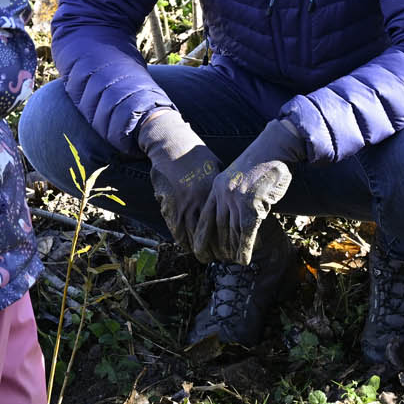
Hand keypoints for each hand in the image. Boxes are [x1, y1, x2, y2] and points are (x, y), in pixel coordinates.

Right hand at [137, 111, 221, 255]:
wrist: (172, 145)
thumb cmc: (197, 156)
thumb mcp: (216, 170)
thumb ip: (220, 188)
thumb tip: (233, 201)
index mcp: (213, 191)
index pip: (223, 222)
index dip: (229, 237)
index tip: (234, 247)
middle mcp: (198, 199)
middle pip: (208, 232)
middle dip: (215, 248)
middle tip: (221, 258)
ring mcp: (182, 202)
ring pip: (191, 233)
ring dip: (198, 248)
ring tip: (205, 257)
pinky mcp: (169, 203)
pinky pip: (175, 227)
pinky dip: (182, 239)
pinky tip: (188, 246)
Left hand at [202, 119, 304, 263]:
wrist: (274, 149)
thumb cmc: (261, 164)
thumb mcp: (240, 178)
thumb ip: (233, 195)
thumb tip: (234, 215)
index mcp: (217, 187)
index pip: (205, 217)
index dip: (202, 236)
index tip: (199, 250)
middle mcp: (223, 194)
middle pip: (218, 228)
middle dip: (218, 247)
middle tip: (219, 260)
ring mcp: (236, 200)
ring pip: (231, 233)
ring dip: (232, 250)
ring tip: (233, 262)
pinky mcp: (251, 206)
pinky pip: (245, 233)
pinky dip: (244, 249)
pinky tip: (244, 260)